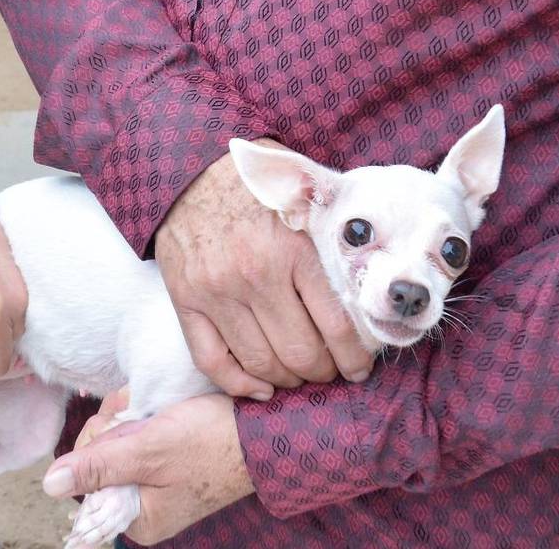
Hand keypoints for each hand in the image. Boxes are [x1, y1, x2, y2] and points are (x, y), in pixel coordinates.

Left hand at [42, 391, 252, 544]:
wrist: (265, 429)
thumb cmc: (212, 443)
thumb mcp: (148, 452)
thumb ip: (98, 467)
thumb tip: (49, 485)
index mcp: (138, 518)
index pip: (85, 481)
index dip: (95, 446)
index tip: (121, 429)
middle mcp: (142, 503)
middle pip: (97, 456)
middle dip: (114, 426)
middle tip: (143, 416)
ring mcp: (152, 478)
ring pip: (114, 437)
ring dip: (130, 415)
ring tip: (156, 410)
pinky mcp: (162, 455)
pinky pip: (134, 431)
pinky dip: (143, 414)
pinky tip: (159, 408)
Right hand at [154, 140, 372, 398]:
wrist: (188, 172)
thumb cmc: (255, 189)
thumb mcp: (303, 203)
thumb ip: (332, 244)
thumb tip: (373, 290)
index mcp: (292, 250)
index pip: (336, 326)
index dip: (354, 358)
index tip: (360, 368)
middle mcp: (254, 275)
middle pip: (300, 353)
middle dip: (322, 373)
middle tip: (330, 372)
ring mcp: (216, 291)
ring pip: (260, 363)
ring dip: (286, 380)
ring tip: (298, 375)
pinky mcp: (185, 301)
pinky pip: (212, 360)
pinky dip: (239, 384)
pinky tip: (260, 387)